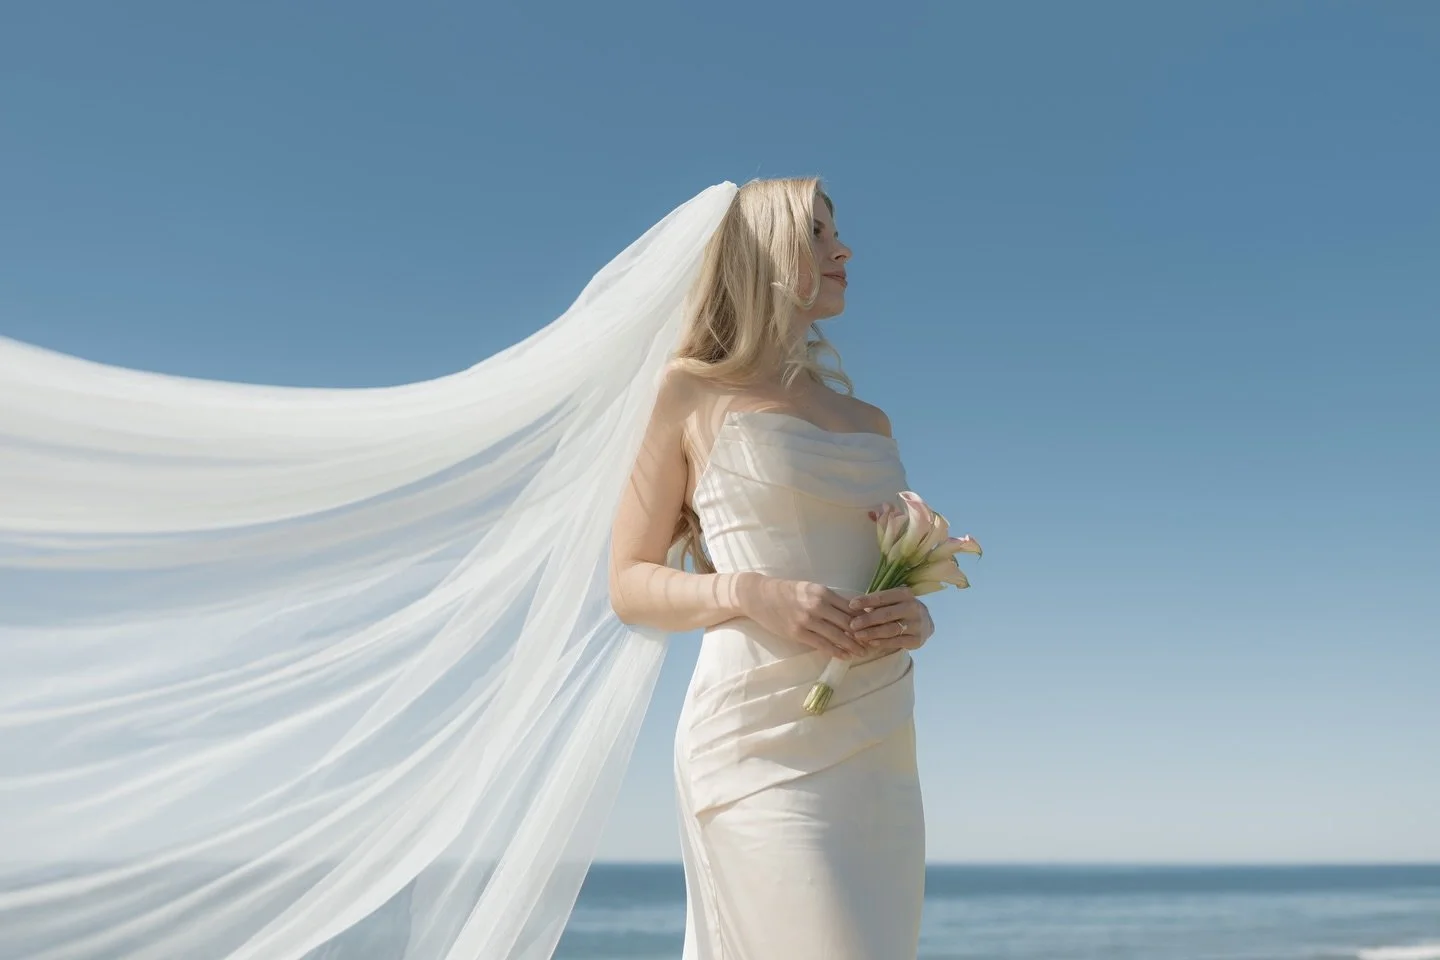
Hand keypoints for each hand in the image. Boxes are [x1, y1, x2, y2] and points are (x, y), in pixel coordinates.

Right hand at [737, 575, 868, 659]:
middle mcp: (816, 605)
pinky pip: (822, 645)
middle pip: (847, 622)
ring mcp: (806, 620)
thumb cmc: (786, 591)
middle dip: (863, 635)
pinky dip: (836, 651)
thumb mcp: (809, 589)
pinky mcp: (797, 633)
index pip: (851, 607)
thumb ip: (829, 599)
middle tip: (875, 643)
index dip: (865, 618)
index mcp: (822, 592)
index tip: (876, 626)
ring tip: (864, 653)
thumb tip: (852, 610)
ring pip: (837, 635)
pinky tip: (845, 656)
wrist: (758, 596)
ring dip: (852, 646)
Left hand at [846, 585, 933, 651]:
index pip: (883, 597)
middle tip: (852, 625)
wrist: (924, 623)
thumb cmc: (900, 609)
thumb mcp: (892, 601)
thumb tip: (853, 607)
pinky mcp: (917, 639)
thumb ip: (876, 603)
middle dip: (867, 620)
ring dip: (872, 633)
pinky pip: (897, 641)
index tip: (851, 605)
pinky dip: (882, 642)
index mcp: (905, 594)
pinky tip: (871, 643)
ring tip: (858, 635)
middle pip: (886, 614)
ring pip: (891, 629)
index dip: (866, 601)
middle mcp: (913, 607)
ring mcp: (917, 624)